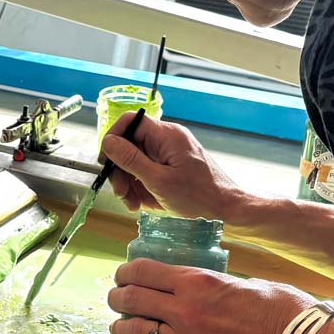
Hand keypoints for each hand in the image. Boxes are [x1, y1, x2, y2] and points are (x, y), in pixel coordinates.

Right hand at [100, 114, 249, 222]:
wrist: (227, 212)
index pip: (130, 122)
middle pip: (130, 145)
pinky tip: (143, 204)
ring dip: (130, 183)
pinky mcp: (173, 168)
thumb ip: (131, 160)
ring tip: (134, 204)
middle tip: (122, 193)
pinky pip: (149, 172)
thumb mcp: (158, 180)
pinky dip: (142, 187)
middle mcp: (168, 139)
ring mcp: (171, 154)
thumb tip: (108, 141)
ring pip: (137, 161)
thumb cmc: (198, 197)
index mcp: (166, 135)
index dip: (113, 139)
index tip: (106, 164)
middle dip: (122, 170)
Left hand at [106, 258, 318, 333]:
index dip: (127, 271)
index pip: (144, 271)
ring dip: (120, 329)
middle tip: (117, 298)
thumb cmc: (283, 308)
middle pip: (133, 300)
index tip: (124, 273)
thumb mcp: (244, 281)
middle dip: (118, 297)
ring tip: (119, 327)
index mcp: (197, 282)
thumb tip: (203, 287)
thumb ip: (215, 284)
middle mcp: (185, 311)